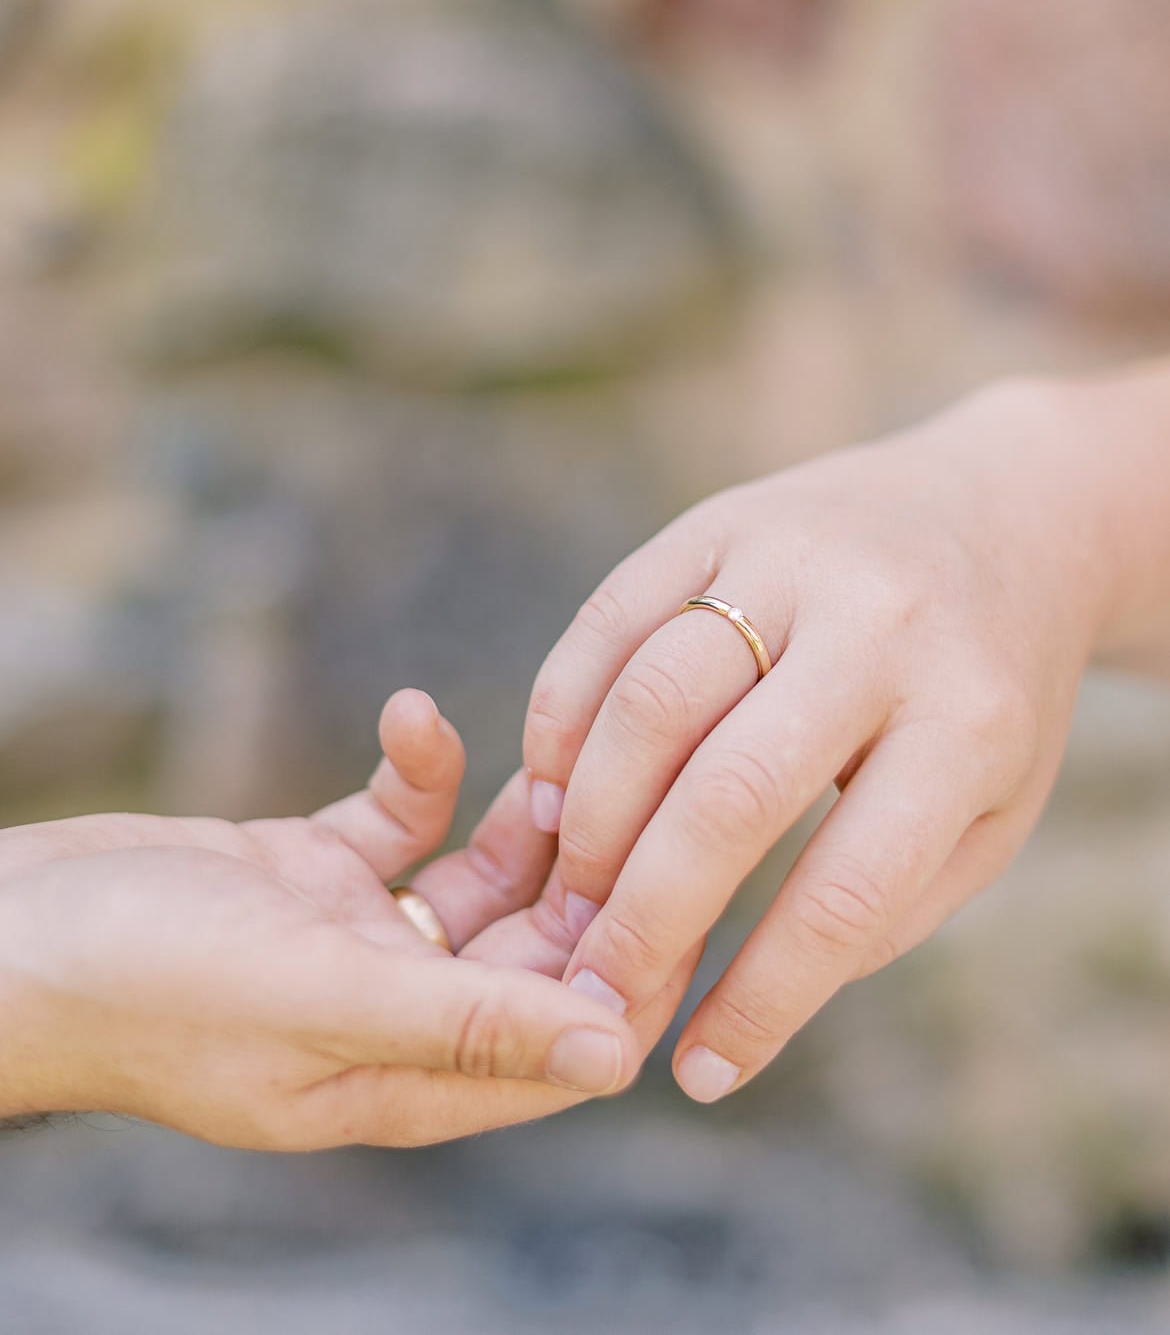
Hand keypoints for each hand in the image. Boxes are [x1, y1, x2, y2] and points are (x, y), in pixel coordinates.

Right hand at [0, 692, 683, 1148]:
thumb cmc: (141, 981)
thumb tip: (615, 1055)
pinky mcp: (308, 871)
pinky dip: (416, 770)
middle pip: (531, 954)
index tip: (693, 887)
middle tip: (632, 791)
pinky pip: (396, 819)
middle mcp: (388, 1012)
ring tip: (547, 755)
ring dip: (517, 818)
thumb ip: (465, 1022)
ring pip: (479, 880)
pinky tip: (413, 715)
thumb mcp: (316, 997)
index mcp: (400, 1076)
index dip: (633, 975)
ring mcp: (349, 938)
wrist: (3, 927)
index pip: (561, 1044)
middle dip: (584, 880)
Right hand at [521, 378, 1119, 1101]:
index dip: (763, 998)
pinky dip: (563, 714)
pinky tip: (550, 790)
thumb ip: (881, 906)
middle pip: (730, 793)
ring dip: (589, 815)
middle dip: (646, 913)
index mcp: (969, 720)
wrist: (998, 511)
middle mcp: (879, 626)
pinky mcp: (718, 518)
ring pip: (652, 698)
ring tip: (569, 893)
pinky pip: (611, 618)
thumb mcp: (991, 809)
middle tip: (593, 990)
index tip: (696, 1072)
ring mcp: (790, 556)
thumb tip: (742, 1000)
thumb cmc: (986, 693)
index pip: (849, 891)